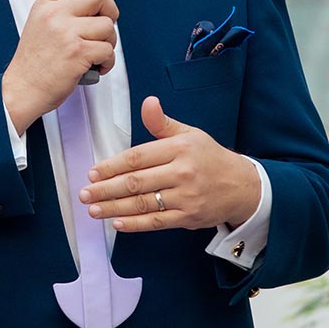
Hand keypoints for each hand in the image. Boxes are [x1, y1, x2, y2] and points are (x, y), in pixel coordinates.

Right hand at [2, 0, 118, 134]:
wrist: (23, 89)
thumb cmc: (35, 61)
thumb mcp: (39, 23)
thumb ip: (61, 8)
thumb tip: (94, 1)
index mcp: (45, 4)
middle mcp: (55, 14)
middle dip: (109, 11)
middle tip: (103, 26)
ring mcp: (66, 33)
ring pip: (107, 25)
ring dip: (108, 42)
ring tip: (94, 52)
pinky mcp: (77, 53)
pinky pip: (108, 50)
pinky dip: (108, 61)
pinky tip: (96, 66)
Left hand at [80, 95, 260, 232]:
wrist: (243, 186)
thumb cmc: (210, 158)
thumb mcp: (189, 134)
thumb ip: (162, 123)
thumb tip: (148, 103)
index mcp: (179, 148)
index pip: (138, 157)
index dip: (112, 166)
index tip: (94, 172)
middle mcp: (182, 172)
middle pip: (136, 182)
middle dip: (106, 189)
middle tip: (85, 194)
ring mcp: (186, 197)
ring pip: (143, 203)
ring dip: (114, 208)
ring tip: (93, 209)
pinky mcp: (189, 217)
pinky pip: (156, 221)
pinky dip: (135, 224)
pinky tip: (117, 222)